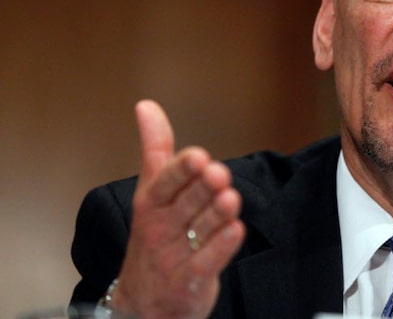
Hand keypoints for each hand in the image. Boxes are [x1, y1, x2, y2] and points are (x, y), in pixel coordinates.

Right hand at [112, 100, 244, 318]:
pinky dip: (221, 247)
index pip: (164, 183)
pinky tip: (236, 230)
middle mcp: (161, 229)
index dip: (181, 171)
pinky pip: (207, 263)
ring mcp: (175, 256)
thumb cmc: (153, 236)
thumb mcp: (150, 191)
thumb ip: (155, 148)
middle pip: (185, 205)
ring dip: (216, 214)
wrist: (143, 301)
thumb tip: (147, 106)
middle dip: (202, 189)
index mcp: (151, 204)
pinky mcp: (192, 281)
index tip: (198, 156)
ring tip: (230, 198)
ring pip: (199, 230)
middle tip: (218, 173)